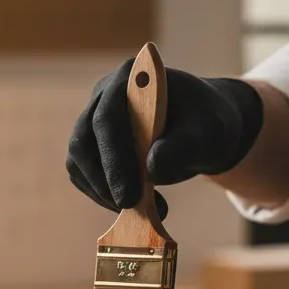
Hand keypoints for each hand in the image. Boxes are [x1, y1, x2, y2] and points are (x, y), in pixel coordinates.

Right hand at [66, 60, 262, 218]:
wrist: (202, 130)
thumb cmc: (207, 125)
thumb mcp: (209, 133)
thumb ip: (184, 146)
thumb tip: (152, 168)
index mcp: (133, 79)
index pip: (108, 117)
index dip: (114, 157)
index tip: (129, 196)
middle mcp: (106, 95)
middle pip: (85, 140)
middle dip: (106, 180)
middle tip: (133, 208)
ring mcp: (94, 119)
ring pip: (79, 161)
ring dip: (103, 192)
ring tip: (143, 210)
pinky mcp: (93, 146)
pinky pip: (84, 175)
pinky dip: (103, 196)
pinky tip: (134, 206)